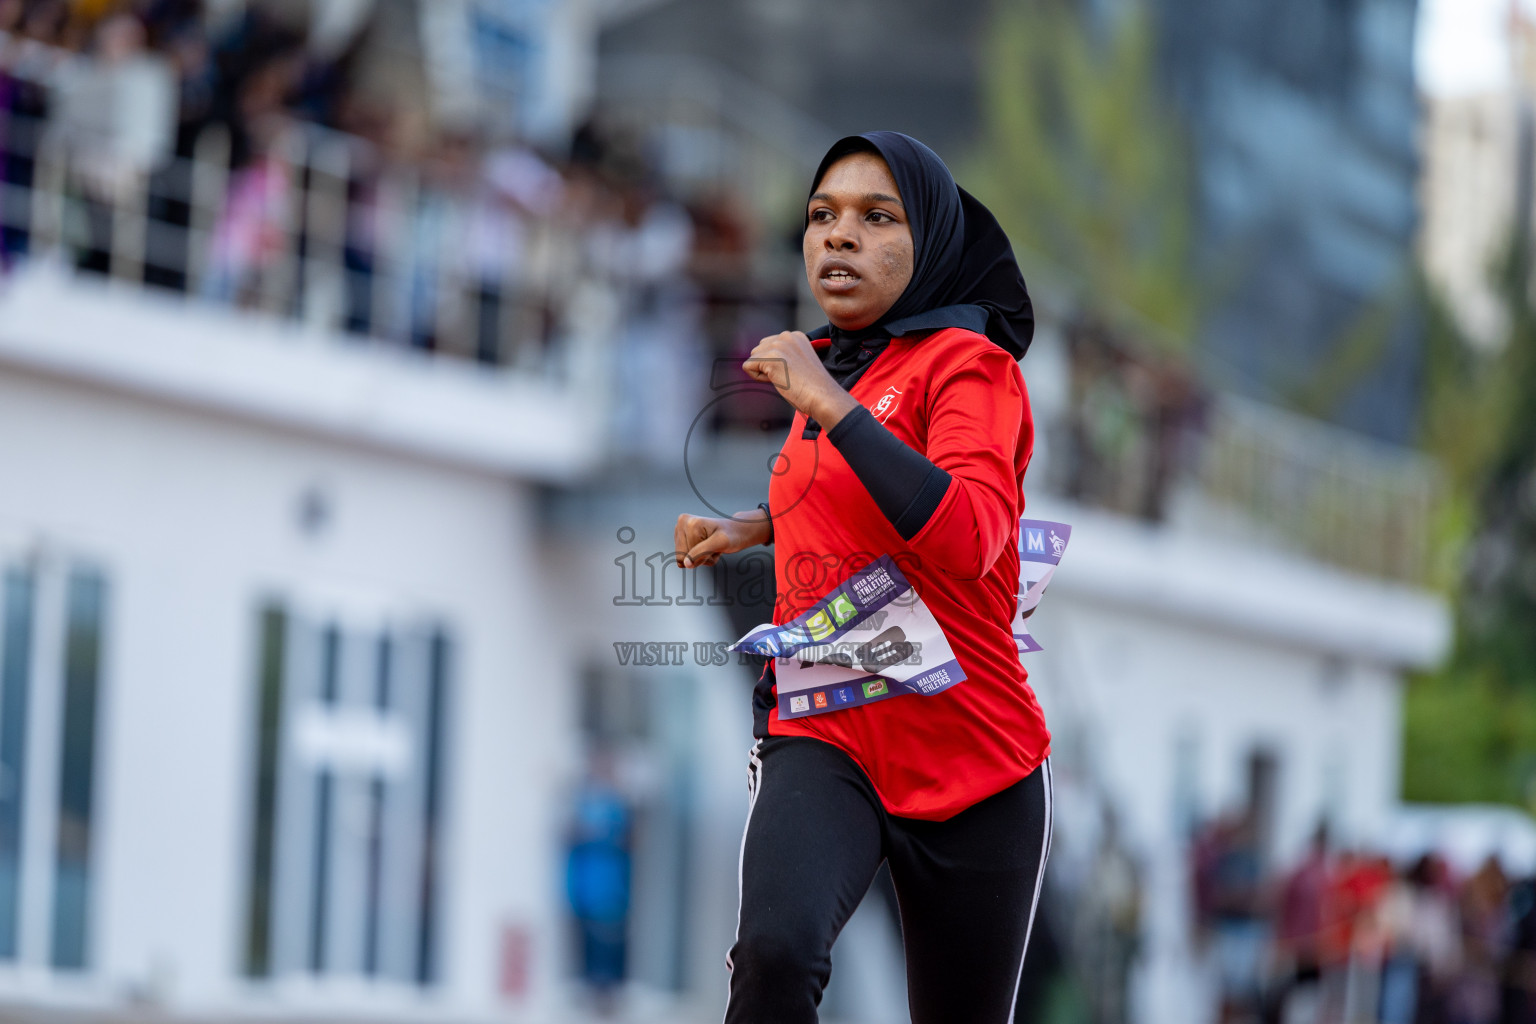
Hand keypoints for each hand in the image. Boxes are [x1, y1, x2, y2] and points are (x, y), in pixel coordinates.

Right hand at [674, 510, 771, 567]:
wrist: (735, 532)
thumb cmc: (731, 535)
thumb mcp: (720, 543)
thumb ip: (702, 552)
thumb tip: (686, 564)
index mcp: (688, 522)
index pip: (686, 555)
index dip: (703, 555)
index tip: (714, 544)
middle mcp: (681, 524)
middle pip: (683, 557)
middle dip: (701, 557)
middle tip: (713, 547)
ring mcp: (680, 531)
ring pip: (685, 560)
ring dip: (702, 558)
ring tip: (712, 547)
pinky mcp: (681, 538)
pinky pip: (686, 559)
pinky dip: (700, 558)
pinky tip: (707, 548)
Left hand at [743, 331, 858, 428]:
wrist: (822, 396)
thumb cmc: (812, 387)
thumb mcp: (797, 362)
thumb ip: (783, 355)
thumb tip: (762, 360)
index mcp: (795, 336)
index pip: (768, 346)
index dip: (775, 364)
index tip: (793, 371)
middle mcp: (786, 336)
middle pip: (758, 350)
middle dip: (766, 366)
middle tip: (787, 376)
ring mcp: (779, 345)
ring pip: (752, 358)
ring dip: (763, 372)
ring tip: (784, 378)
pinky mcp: (771, 357)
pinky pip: (748, 366)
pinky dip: (758, 378)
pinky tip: (777, 381)